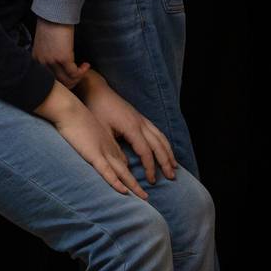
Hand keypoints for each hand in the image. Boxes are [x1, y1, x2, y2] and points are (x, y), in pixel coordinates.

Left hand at [32, 19, 88, 86]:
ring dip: (77, 78)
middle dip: (70, 81)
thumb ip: (48, 54)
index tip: (70, 74)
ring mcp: (52, 61)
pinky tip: (86, 65)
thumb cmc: (51, 24)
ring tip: (83, 70)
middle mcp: (42, 63)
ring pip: (66, 80)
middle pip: (57, 82)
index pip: (48, 79)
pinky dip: (82, 72)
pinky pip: (74, 73)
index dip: (61, 79)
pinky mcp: (63, 58)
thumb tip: (58, 62)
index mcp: (36, 60)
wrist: (54, 13)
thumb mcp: (45, 43)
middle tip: (79, 75)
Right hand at [35, 83, 146, 197]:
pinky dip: (115, 182)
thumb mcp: (90, 133)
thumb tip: (100, 153)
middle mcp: (110, 150)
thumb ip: (98, 143)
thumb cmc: (76, 120)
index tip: (135, 186)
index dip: (129, 176)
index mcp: (109, 145)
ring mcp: (104, 152)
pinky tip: (124, 191)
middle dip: (137, 185)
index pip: (122, 163)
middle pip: (127, 171)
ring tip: (144, 198)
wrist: (70, 110)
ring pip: (122, 173)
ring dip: (133, 186)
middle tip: (146, 197)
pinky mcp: (94, 154)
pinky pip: (106, 172)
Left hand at [80, 70, 176, 185]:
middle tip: (171, 177)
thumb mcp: (102, 130)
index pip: (146, 152)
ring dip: (168, 152)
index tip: (151, 180)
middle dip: (165, 162)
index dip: (150, 167)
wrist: (96, 90)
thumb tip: (125, 165)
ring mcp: (141, 119)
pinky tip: (165, 149)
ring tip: (174, 166)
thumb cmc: (96, 110)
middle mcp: (140, 123)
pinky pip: (157, 131)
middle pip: (158, 145)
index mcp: (131, 127)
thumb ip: (113, 147)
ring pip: (161, 137)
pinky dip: (164, 142)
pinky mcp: (140, 117)